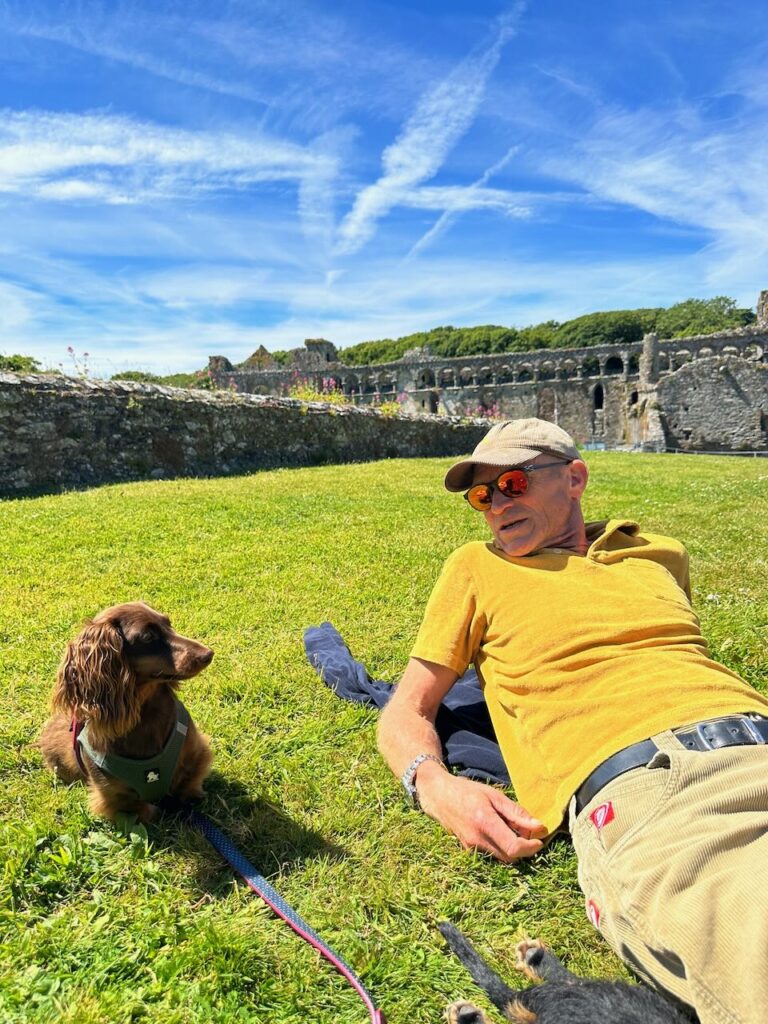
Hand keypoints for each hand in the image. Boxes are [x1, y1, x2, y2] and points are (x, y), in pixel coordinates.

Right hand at [416, 765, 546, 862]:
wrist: (439, 796)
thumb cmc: (467, 791)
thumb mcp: (494, 796)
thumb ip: (516, 812)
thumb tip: (539, 826)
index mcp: (485, 823)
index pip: (514, 847)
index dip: (531, 847)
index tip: (540, 838)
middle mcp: (477, 839)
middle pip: (510, 856)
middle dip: (524, 848)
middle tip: (529, 832)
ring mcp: (471, 847)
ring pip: (502, 857)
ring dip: (513, 848)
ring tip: (514, 829)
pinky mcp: (468, 850)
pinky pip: (492, 854)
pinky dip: (501, 847)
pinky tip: (501, 831)